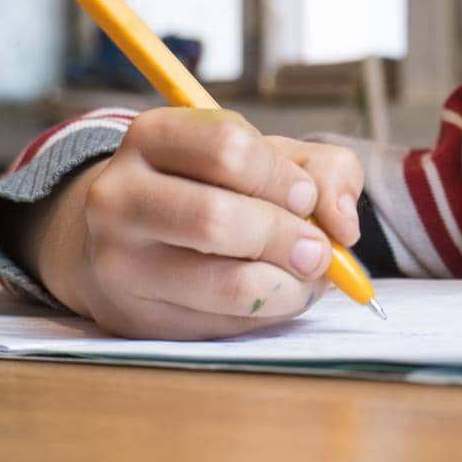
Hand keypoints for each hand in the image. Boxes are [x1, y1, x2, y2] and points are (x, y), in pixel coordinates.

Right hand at [23, 109, 365, 339]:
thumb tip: (342, 223)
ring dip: (287, 285)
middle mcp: (120, 195)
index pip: (229, 149)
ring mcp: (119, 261)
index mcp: (153, 136)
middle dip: (288, 238)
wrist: (125, 237)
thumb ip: (323, 169)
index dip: (283, 177)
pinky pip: (220, 325)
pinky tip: (272, 295)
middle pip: (218, 219)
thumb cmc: (212, 187)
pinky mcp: (135, 317)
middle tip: (317, 250)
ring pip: (223, 283)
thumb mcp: (266, 157)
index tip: (305, 197)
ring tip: (305, 276)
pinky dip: (266, 313)